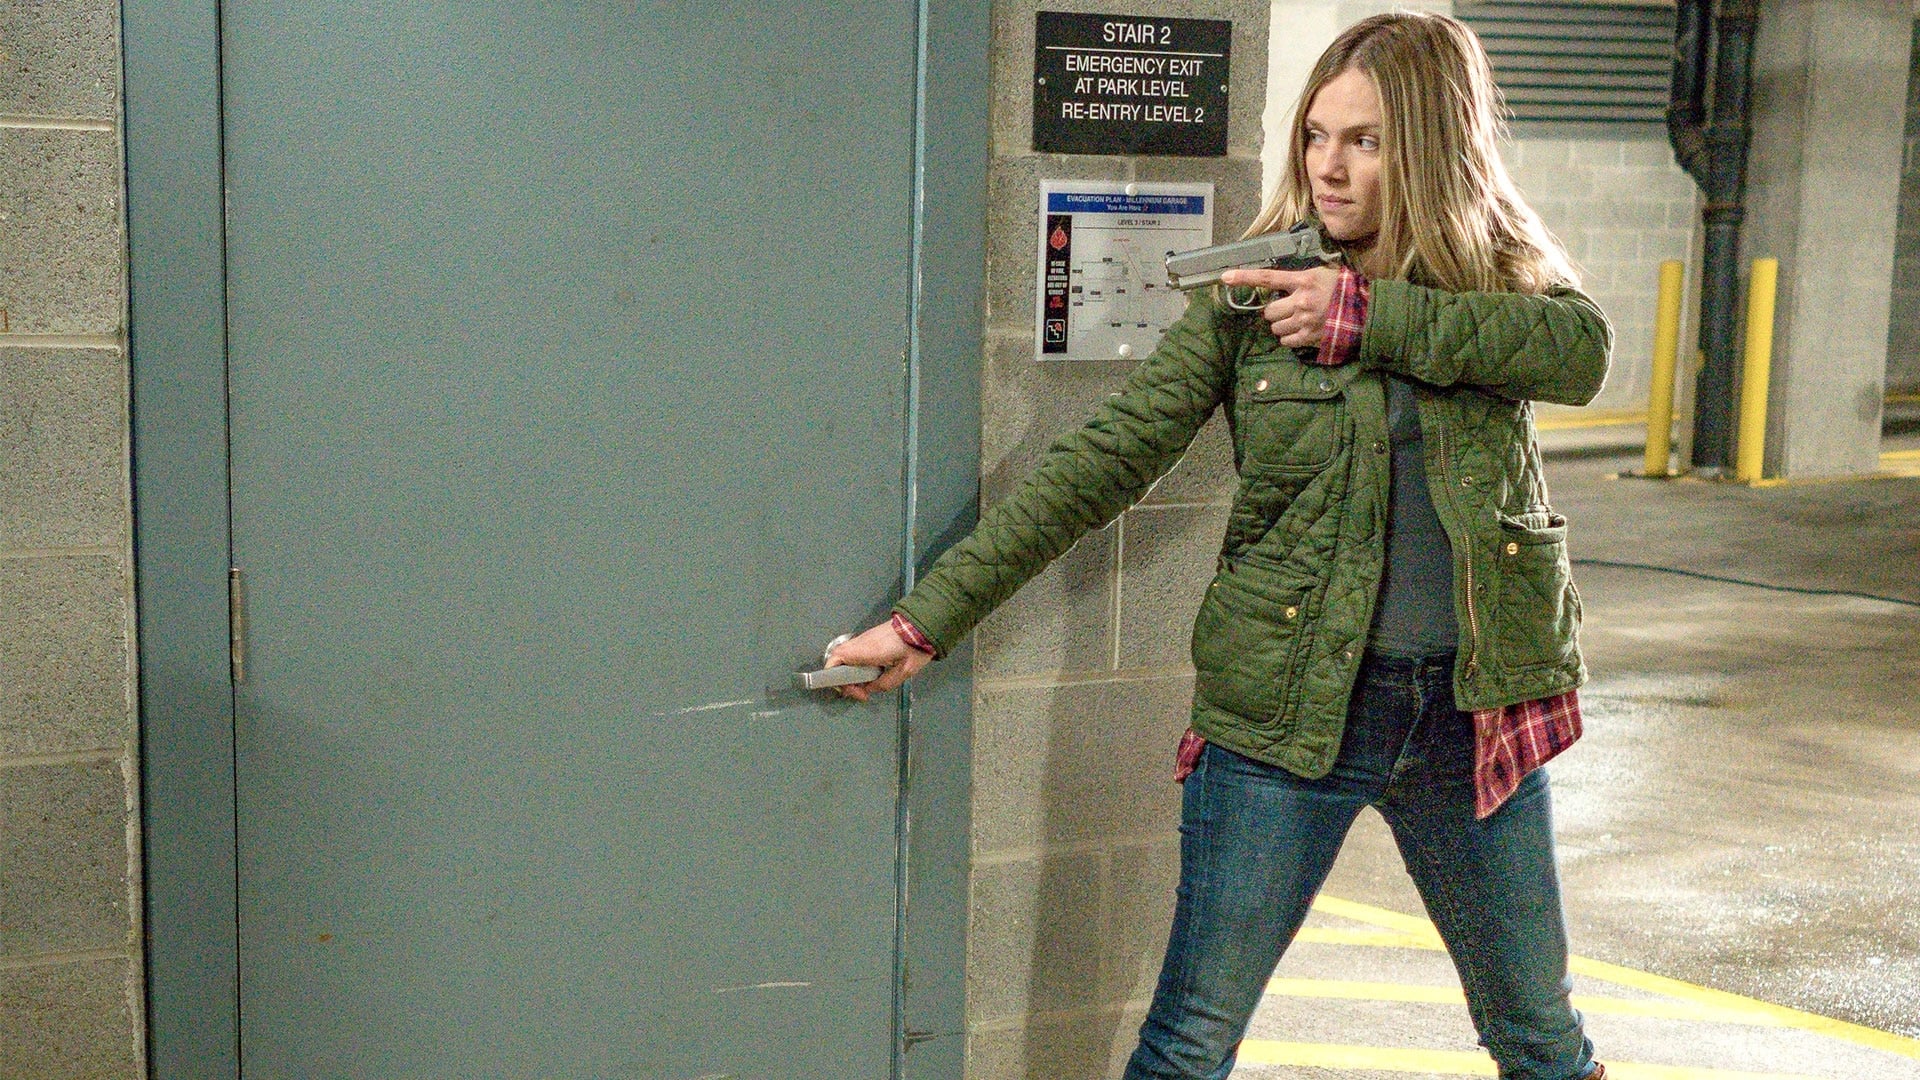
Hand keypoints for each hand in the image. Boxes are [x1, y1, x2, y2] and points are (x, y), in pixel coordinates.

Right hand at [826, 620, 931, 700]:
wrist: (922, 625)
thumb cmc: (915, 646)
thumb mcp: (904, 671)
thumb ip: (885, 683)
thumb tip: (871, 688)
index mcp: (865, 650)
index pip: (834, 661)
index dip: (836, 679)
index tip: (854, 691)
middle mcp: (859, 643)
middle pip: (836, 661)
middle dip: (844, 680)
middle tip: (861, 691)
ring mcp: (863, 639)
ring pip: (845, 657)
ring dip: (851, 673)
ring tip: (867, 685)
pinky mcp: (869, 638)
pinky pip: (854, 654)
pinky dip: (857, 666)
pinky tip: (872, 674)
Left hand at [1219, 265, 1339, 348]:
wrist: (1366, 313)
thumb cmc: (1345, 291)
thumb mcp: (1324, 275)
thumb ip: (1302, 278)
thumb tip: (1283, 283)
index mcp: (1303, 280)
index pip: (1268, 277)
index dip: (1245, 277)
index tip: (1225, 277)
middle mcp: (1300, 300)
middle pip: (1269, 311)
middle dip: (1275, 312)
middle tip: (1288, 310)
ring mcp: (1304, 320)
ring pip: (1275, 327)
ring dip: (1282, 325)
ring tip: (1298, 321)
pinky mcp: (1308, 337)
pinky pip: (1285, 341)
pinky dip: (1289, 338)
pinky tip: (1301, 332)